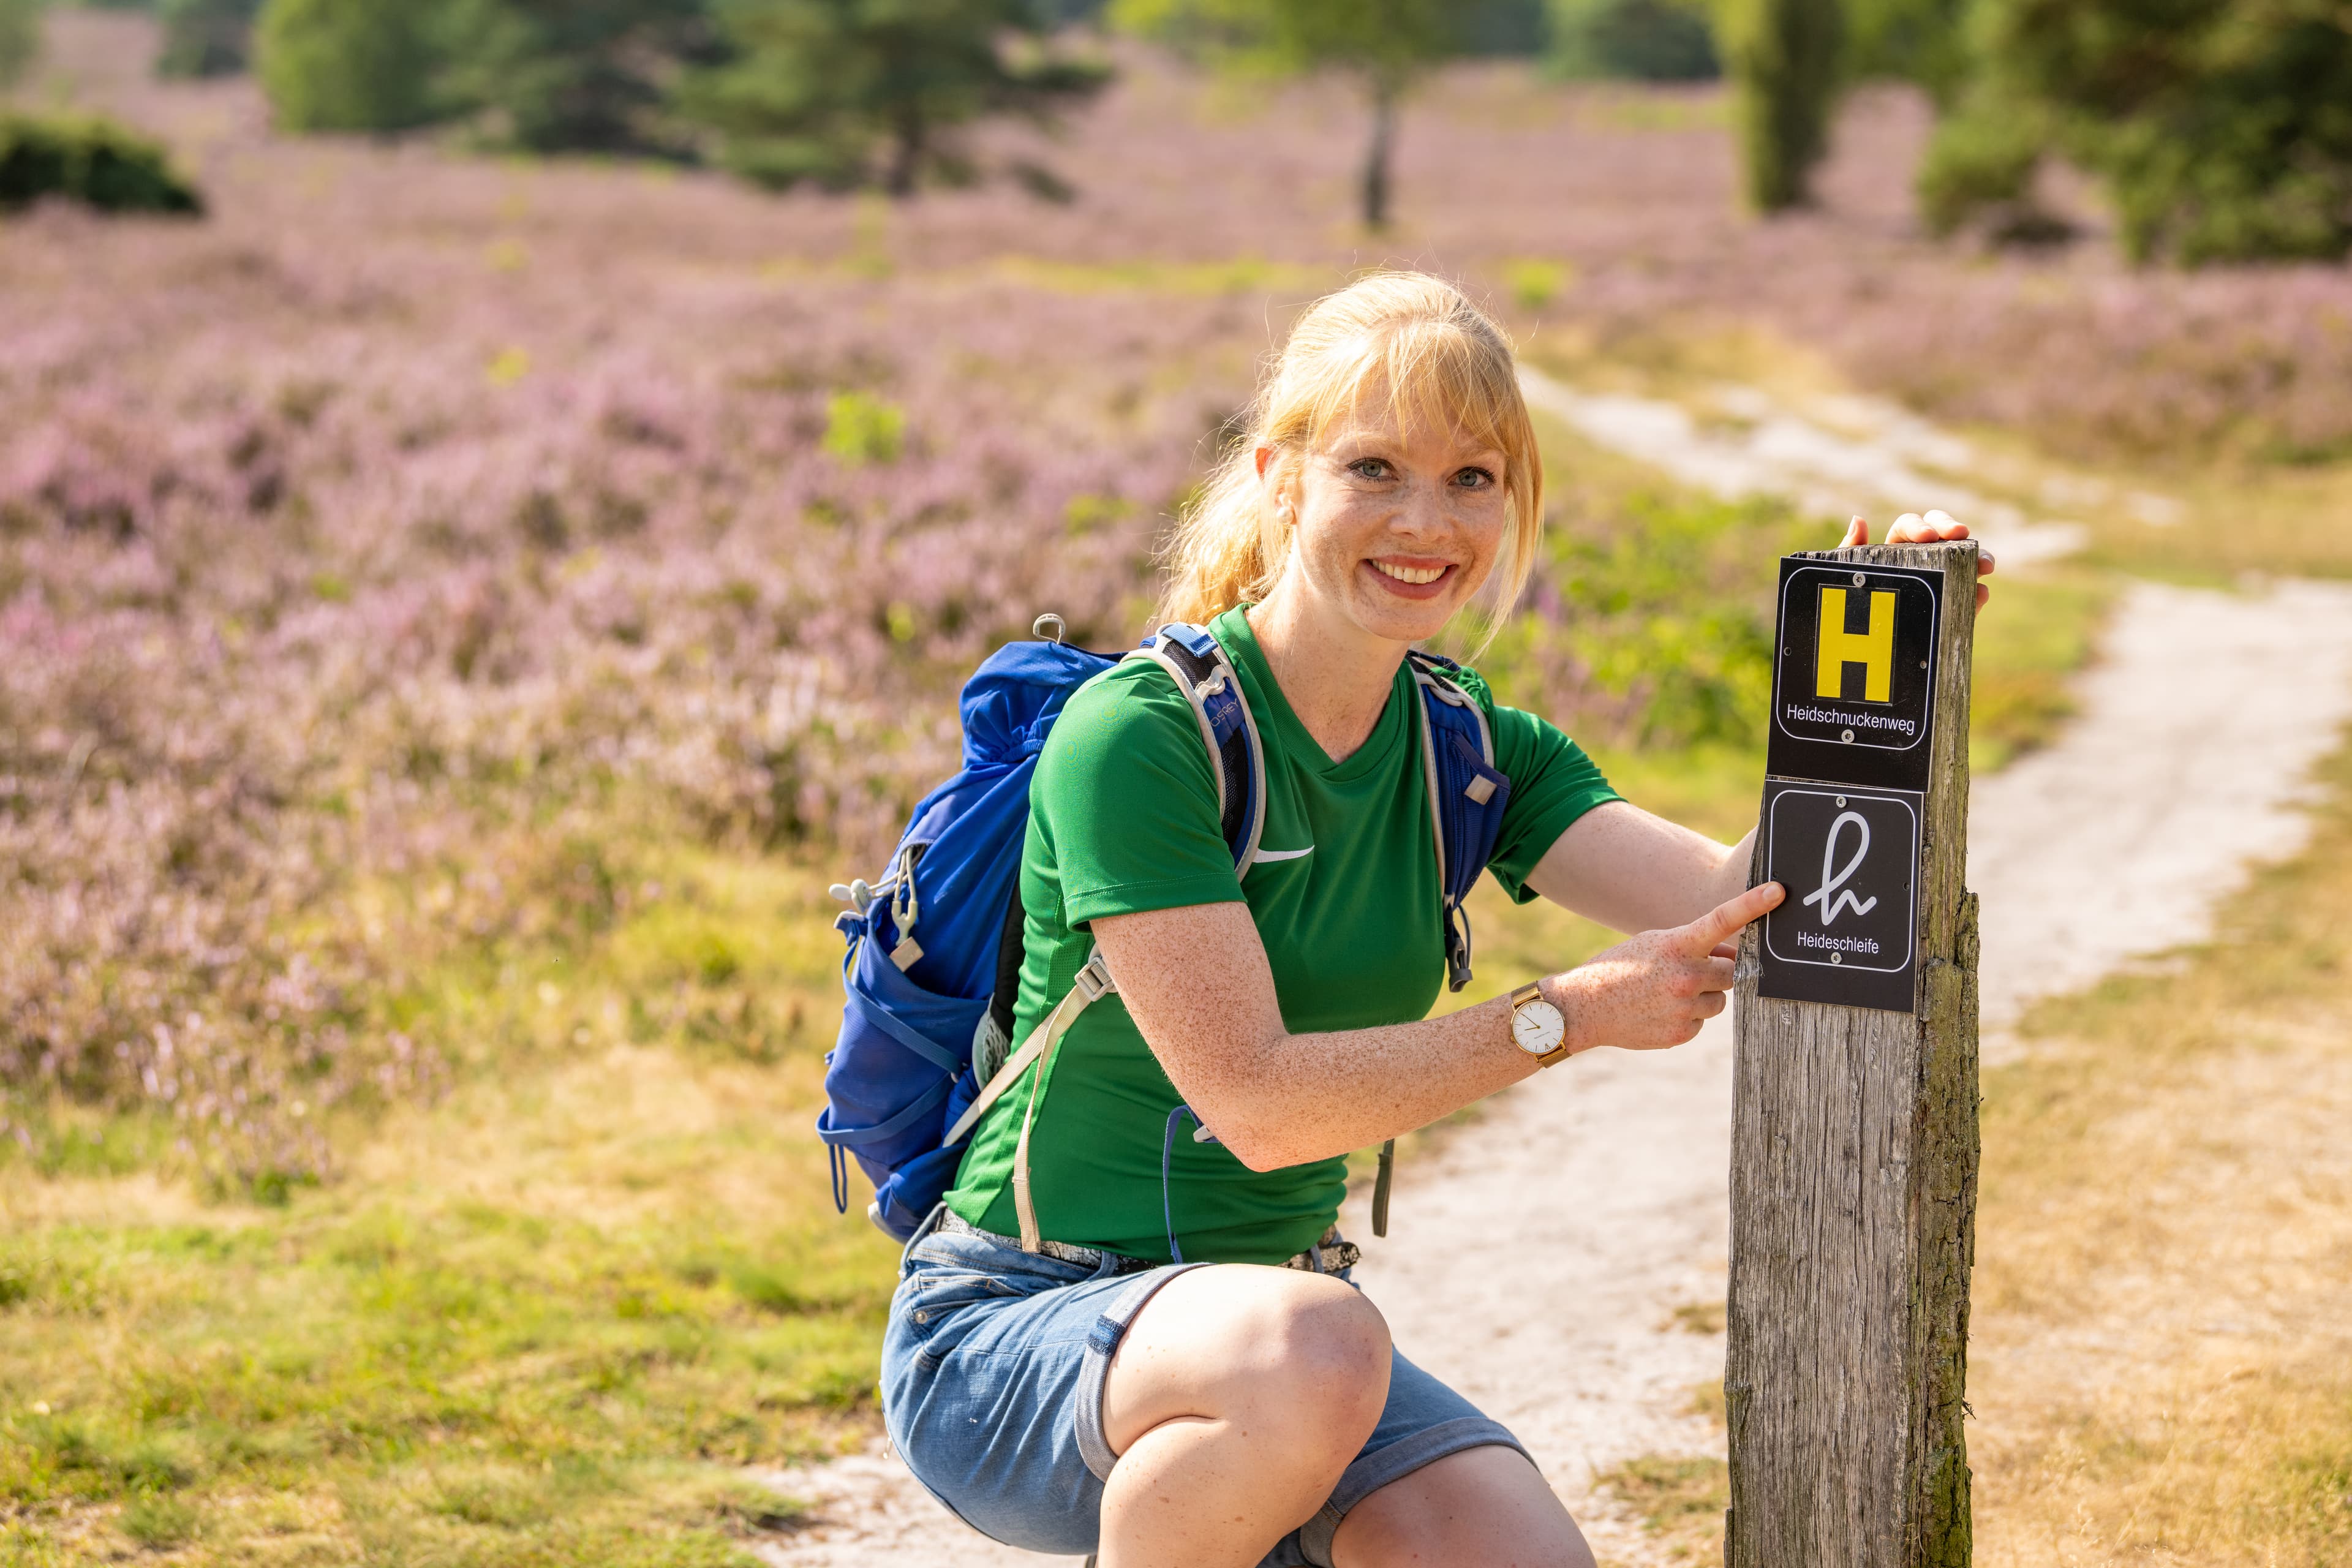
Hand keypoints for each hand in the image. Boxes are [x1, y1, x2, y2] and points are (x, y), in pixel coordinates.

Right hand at [1547, 882, 1784, 1053]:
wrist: (1583, 1007)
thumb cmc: (1620, 968)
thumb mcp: (1653, 944)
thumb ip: (1694, 947)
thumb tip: (1733, 960)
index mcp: (1676, 945)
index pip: (1722, 920)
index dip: (1753, 905)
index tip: (1779, 892)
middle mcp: (1685, 976)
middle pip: (1732, 971)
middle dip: (1719, 971)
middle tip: (1689, 971)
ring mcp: (1684, 1007)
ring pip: (1719, 1000)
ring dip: (1703, 996)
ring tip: (1666, 993)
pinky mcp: (1681, 1032)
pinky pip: (1701, 1022)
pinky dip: (1686, 1017)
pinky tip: (1658, 1011)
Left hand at [1841, 510, 1994, 609]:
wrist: (1861, 644)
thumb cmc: (1853, 602)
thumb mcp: (1848, 577)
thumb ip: (1850, 550)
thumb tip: (1859, 520)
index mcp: (1896, 546)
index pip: (1910, 526)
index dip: (1919, 526)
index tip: (1927, 536)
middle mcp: (1924, 556)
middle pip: (1942, 532)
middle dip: (1953, 530)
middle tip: (1962, 535)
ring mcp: (1944, 578)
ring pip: (1965, 560)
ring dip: (1978, 557)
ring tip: (1985, 565)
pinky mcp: (1954, 604)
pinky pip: (1969, 596)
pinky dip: (1977, 594)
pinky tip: (1980, 594)